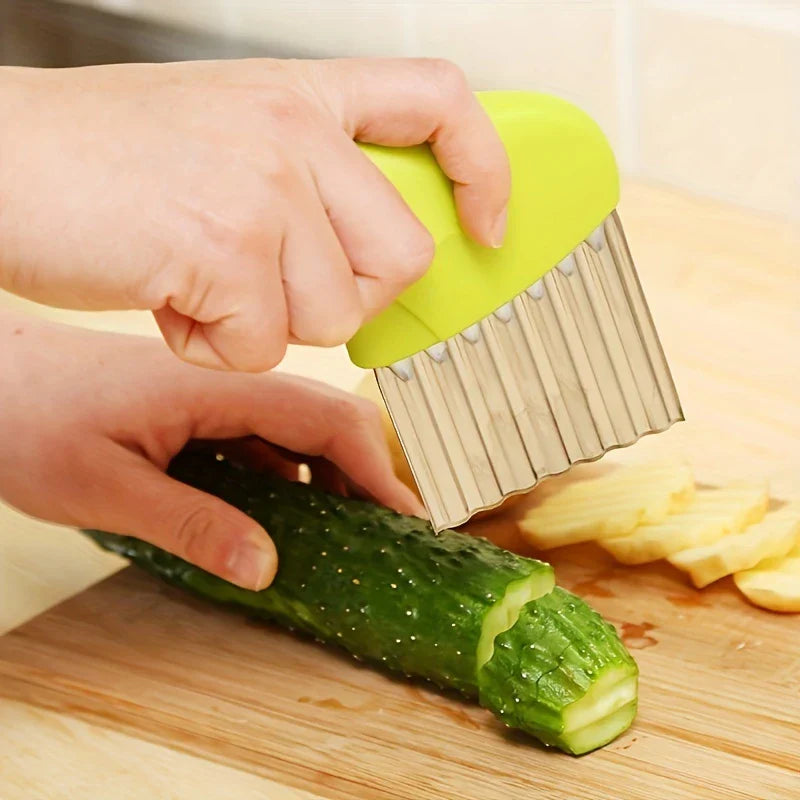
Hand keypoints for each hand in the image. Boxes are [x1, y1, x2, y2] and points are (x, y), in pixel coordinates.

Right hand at [0, 58, 510, 370]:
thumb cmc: (102, 159)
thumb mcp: (225, 132)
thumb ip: (307, 175)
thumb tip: (364, 249)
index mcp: (302, 94)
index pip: (440, 102)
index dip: (482, 169)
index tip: (484, 225)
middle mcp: (294, 129)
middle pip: (401, 254)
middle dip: (348, 300)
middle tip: (276, 289)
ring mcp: (264, 186)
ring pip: (332, 314)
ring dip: (264, 323)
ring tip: (197, 282)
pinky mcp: (225, 248)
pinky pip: (260, 344)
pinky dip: (213, 346)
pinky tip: (167, 300)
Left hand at [0, 312, 423, 588]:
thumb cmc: (29, 420)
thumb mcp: (105, 487)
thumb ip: (190, 524)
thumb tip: (266, 566)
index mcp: (217, 390)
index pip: (325, 417)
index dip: (376, 469)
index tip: (406, 518)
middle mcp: (229, 387)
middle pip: (327, 421)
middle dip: (367, 477)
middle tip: (385, 536)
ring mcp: (218, 400)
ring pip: (301, 435)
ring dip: (333, 482)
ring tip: (345, 536)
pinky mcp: (204, 415)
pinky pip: (268, 445)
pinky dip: (294, 482)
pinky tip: (289, 518)